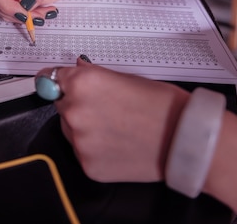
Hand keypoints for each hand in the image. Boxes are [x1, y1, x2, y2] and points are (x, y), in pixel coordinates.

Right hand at [0, 0, 127, 22]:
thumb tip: (26, 2)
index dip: (4, 2)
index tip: (22, 12)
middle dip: (16, 13)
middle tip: (36, 17)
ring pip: (4, 11)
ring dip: (24, 17)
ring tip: (45, 12)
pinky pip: (15, 14)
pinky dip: (29, 18)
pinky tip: (43, 12)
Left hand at [39, 57, 188, 182]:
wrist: (184, 139)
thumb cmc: (162, 105)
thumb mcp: (127, 77)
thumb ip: (94, 76)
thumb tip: (77, 70)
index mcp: (82, 83)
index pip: (51, 78)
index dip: (59, 81)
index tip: (57, 84)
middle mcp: (75, 111)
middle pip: (62, 104)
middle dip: (77, 104)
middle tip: (106, 109)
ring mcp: (79, 141)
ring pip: (70, 129)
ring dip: (84, 127)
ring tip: (116, 128)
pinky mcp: (87, 165)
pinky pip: (83, 152)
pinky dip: (95, 148)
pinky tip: (118, 144)